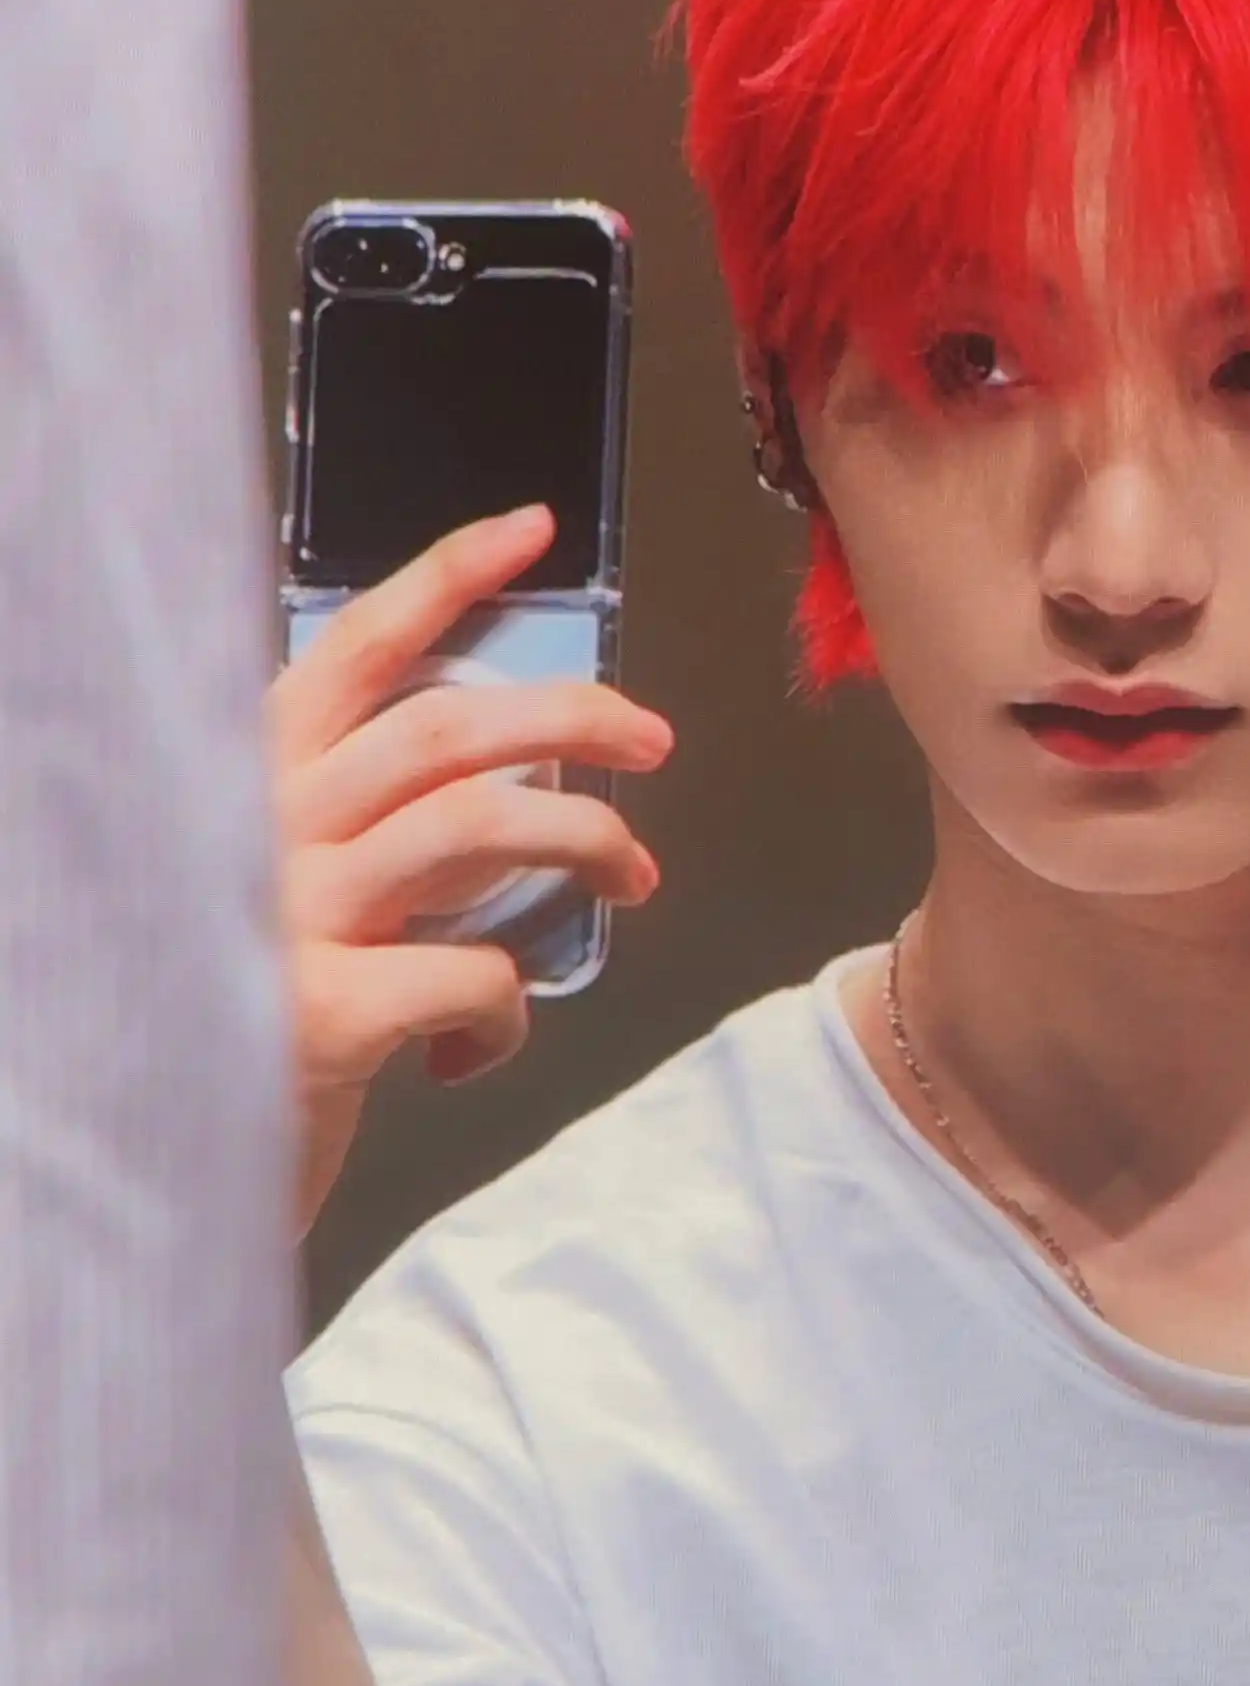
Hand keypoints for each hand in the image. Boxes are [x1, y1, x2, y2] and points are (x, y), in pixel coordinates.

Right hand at [269, 503, 670, 1236]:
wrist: (163, 1154)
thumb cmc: (248, 1012)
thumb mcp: (290, 891)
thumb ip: (366, 823)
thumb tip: (515, 777)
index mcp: (255, 776)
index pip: (358, 648)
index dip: (448, 577)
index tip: (533, 531)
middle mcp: (262, 824)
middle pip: (448, 729)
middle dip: (574, 718)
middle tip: (650, 742)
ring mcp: (287, 915)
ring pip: (480, 824)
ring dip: (586, 840)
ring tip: (633, 876)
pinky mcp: (321, 1010)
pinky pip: (477, 972)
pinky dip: (510, 1010)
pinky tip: (480, 1040)